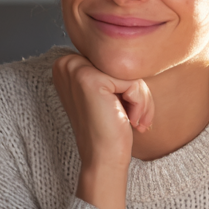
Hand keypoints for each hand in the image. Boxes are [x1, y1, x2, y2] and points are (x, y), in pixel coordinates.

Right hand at [52, 53, 153, 208]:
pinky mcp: (91, 80)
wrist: (102, 159)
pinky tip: (130, 121)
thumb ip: (111, 68)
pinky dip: (141, 103)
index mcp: (67, 63)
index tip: (124, 110)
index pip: (114, 59)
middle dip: (136, 90)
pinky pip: (133, 81)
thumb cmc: (109, 128)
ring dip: (141, 99)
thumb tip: (136, 48)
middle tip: (133, 117)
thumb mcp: (108, 91)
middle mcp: (66, 62)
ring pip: (130, 70)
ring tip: (132, 120)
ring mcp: (76, 69)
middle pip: (122, 61)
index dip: (127, 84)